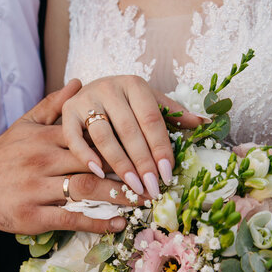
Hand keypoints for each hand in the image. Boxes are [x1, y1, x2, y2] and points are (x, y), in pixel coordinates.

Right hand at [0, 80, 139, 234]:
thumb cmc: (3, 152)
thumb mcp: (25, 123)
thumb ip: (54, 105)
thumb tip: (79, 82)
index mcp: (46, 137)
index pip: (90, 137)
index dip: (120, 144)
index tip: (144, 151)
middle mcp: (43, 160)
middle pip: (94, 163)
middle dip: (126, 172)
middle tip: (152, 180)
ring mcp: (37, 189)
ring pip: (86, 190)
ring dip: (118, 197)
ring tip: (142, 201)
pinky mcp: (32, 215)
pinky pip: (70, 218)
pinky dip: (97, 222)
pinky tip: (117, 224)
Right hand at [62, 75, 203, 197]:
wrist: (89, 89)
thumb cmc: (125, 102)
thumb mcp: (149, 101)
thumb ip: (172, 113)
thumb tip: (204, 122)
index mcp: (134, 84)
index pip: (151, 119)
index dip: (161, 147)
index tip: (168, 173)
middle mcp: (109, 87)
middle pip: (129, 130)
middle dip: (143, 162)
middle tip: (152, 187)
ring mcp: (86, 99)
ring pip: (104, 136)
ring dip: (120, 164)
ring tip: (133, 186)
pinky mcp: (67, 111)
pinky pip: (74, 137)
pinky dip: (85, 155)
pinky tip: (99, 172)